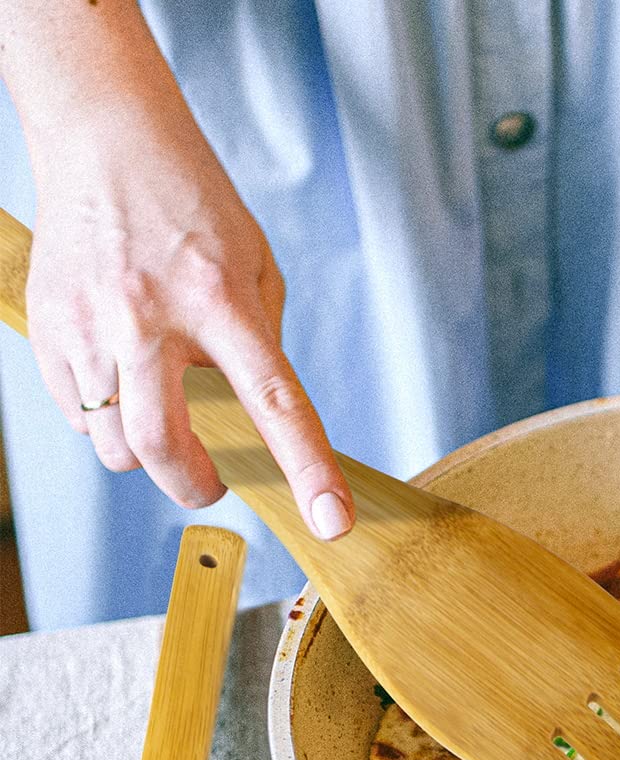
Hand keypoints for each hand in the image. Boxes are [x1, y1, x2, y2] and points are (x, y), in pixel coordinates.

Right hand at [24, 90, 351, 538]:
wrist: (103, 137)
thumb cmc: (190, 203)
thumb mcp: (256, 269)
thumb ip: (261, 349)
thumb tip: (257, 424)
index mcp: (220, 302)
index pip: (274, 403)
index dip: (307, 470)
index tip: (331, 521)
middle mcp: (148, 317)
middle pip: (162, 447)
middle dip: (194, 486)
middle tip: (213, 482)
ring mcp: (88, 325)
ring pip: (114, 444)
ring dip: (147, 453)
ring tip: (164, 409)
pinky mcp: (47, 329)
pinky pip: (79, 415)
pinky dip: (107, 418)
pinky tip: (123, 375)